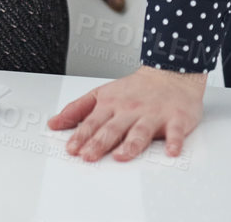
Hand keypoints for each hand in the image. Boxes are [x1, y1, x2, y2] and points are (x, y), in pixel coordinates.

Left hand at [50, 64, 205, 161]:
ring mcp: (153, 114)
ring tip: (122, 155)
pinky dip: (175, 142)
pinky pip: (176, 132)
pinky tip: (171, 152)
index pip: (92, 122)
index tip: (72, 149)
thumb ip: (77, 109)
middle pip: (113, 129)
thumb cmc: (135, 89)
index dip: (81, 136)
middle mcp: (130, 110)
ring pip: (141, 131)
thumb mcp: (101, 93)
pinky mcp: (176, 119)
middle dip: (100, 143)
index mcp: (111, 104)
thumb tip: (54, 123)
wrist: (169, 74)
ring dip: (131, 144)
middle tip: (89, 156)